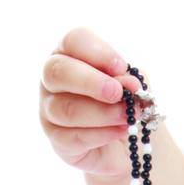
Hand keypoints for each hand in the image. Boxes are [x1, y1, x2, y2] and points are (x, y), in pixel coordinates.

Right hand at [38, 25, 143, 177]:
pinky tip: (120, 131)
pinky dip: (101, 134)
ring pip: (66, 109)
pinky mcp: (57, 140)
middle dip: (90, 82)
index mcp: (72, 55)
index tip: (121, 67)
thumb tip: (128, 83)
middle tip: (118, 93)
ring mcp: (50, 110)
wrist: (129, 144)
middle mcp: (53, 79)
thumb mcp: (134, 88)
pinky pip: (73, 137)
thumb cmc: (126, 104)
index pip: (74, 40)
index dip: (97, 52)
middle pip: (57, 72)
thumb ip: (129, 82)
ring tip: (127, 116)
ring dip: (102, 113)